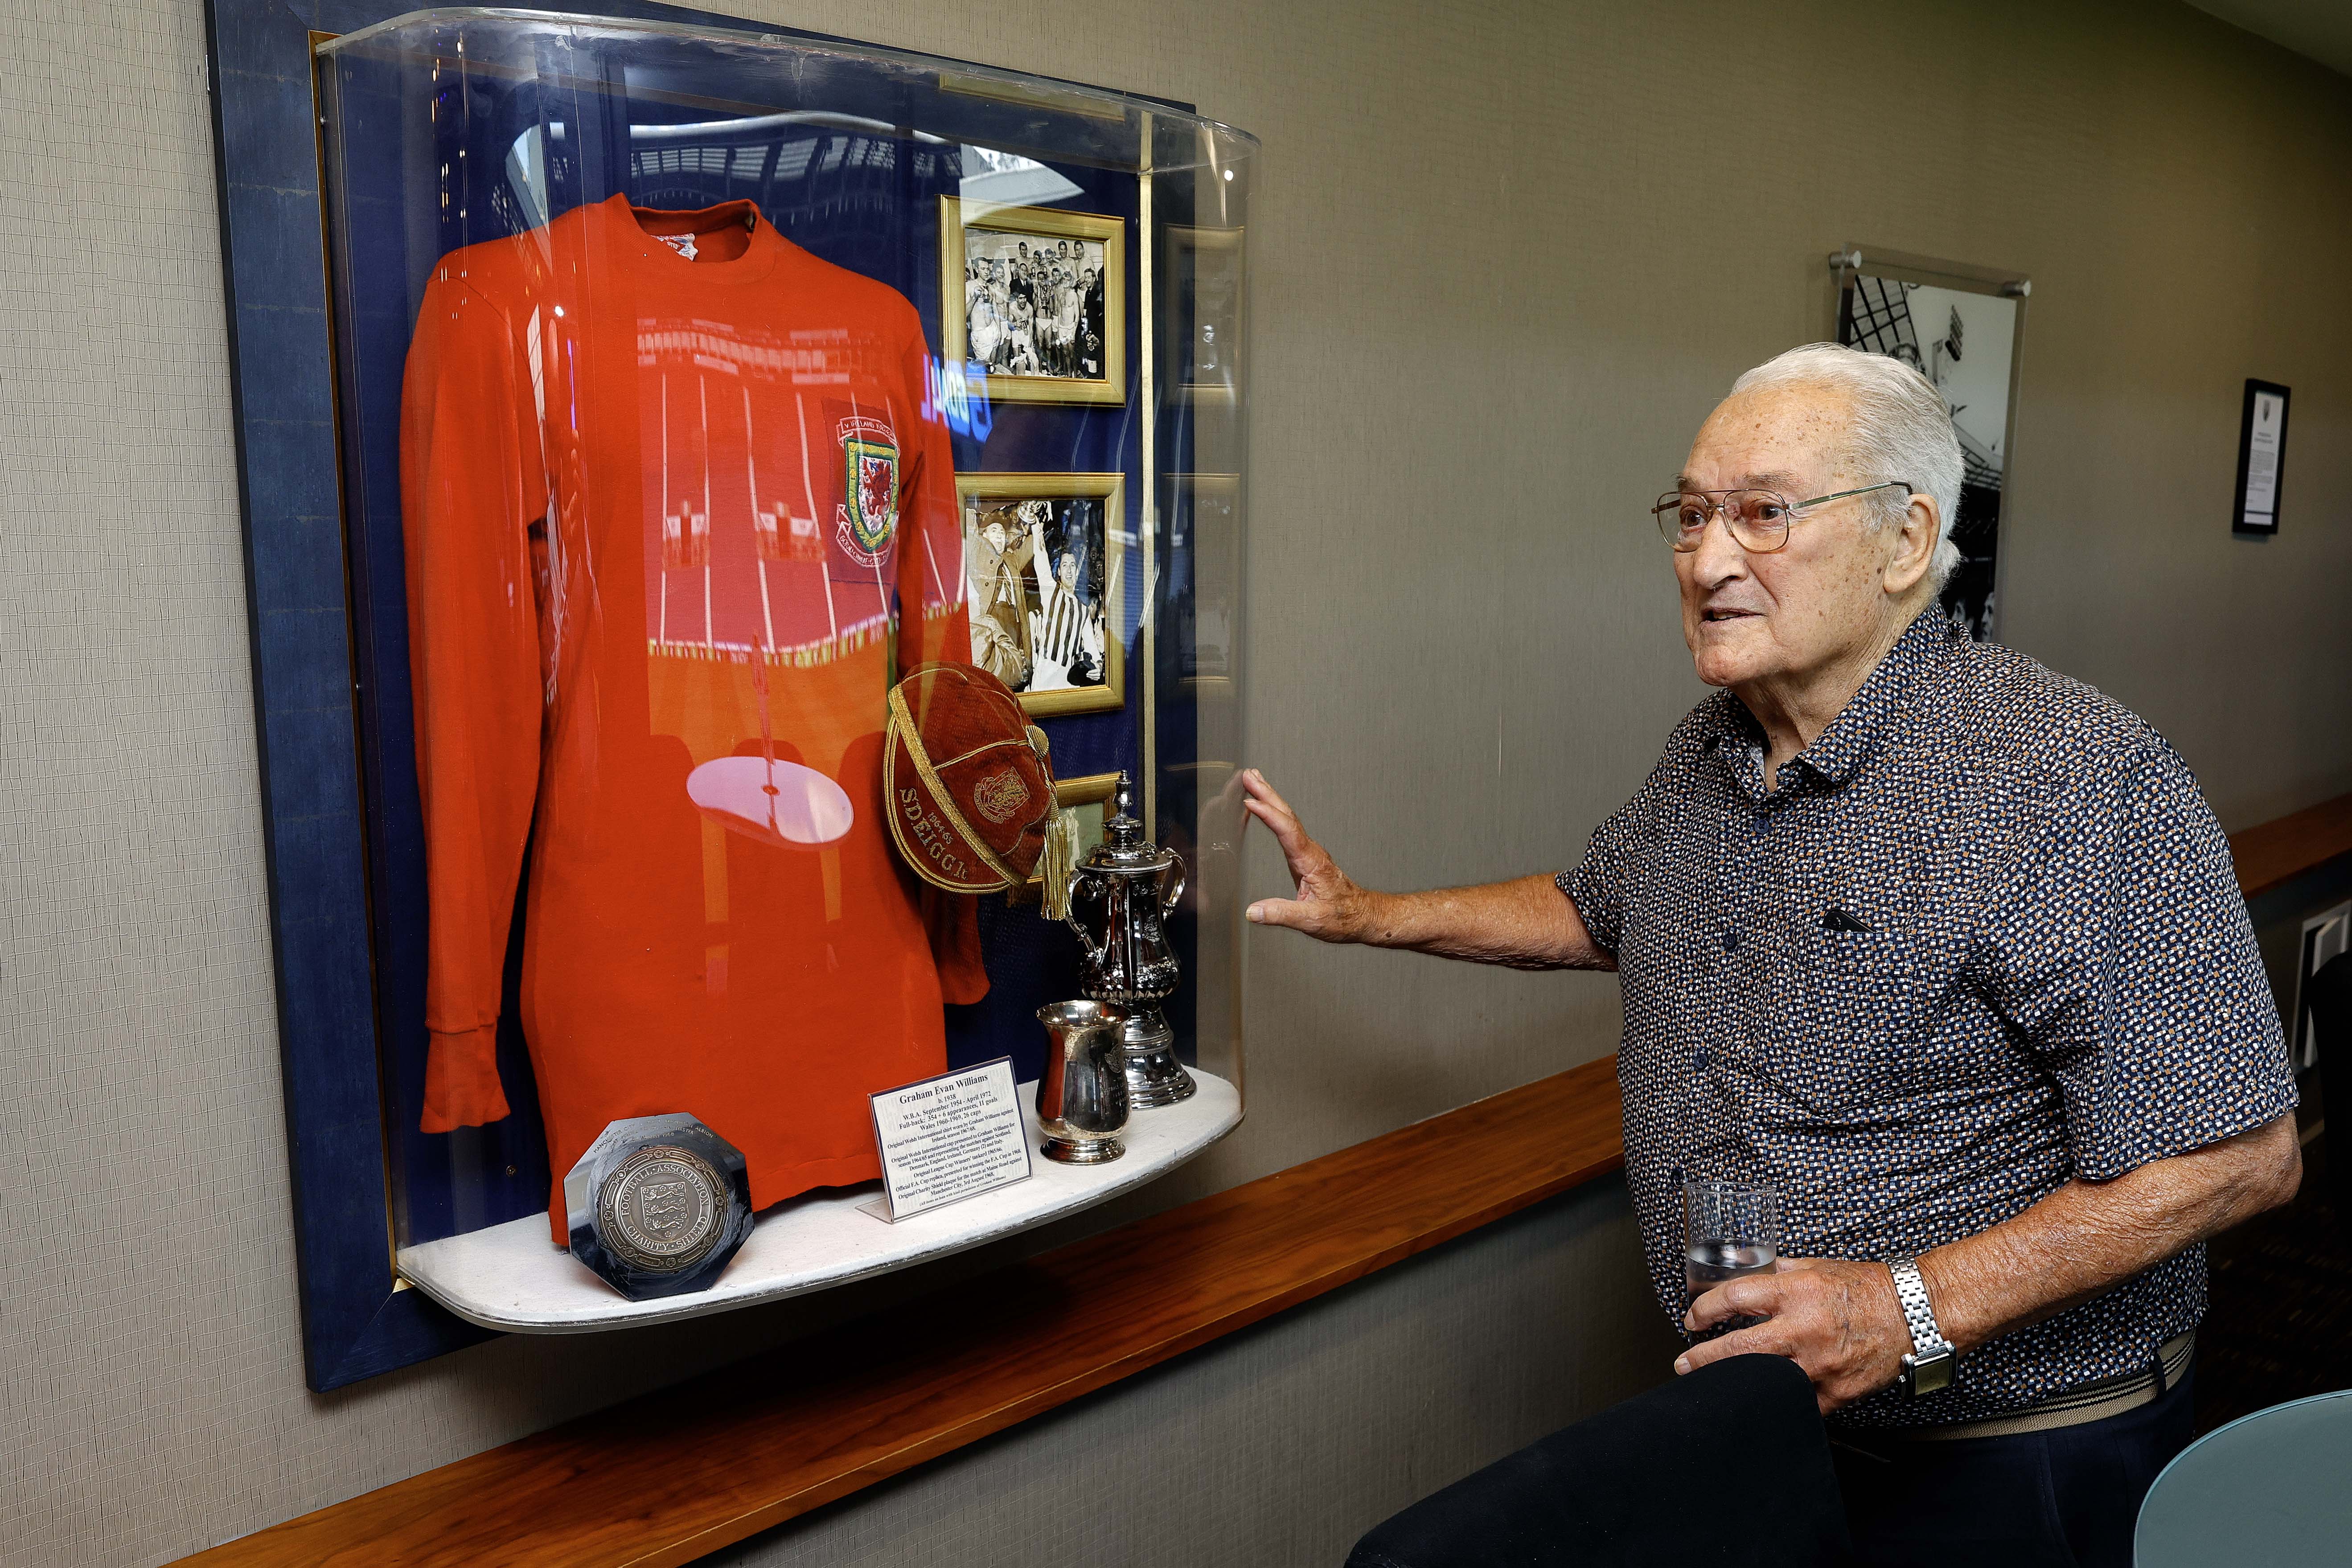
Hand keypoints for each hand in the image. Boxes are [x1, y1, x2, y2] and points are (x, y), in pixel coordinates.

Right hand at [1239, 769, 1380, 942]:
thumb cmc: (1343, 916)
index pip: (1287, 830)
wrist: (1362, 915)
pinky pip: (1288, 826)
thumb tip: (1253, 911)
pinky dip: (1275, 812)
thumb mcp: (1312, 920)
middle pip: (1286, 815)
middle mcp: (1310, 851)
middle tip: (1249, 775)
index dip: (1268, 814)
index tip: (1250, 801)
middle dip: (1267, 793)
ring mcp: (1309, 851)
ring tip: (1254, 780)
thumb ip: (1281, 914)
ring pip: (1288, 817)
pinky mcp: (1306, 856)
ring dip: (1271, 797)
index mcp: (1311, 861)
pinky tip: (1268, 808)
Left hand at [1676, 1257, 1910, 1413]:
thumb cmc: (1869, 1289)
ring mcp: (1820, 1366)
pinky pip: (1797, 1404)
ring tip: (1715, 1384)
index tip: (1693, 1319)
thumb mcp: (1819, 1267)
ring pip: (1763, 1382)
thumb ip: (1781, 1270)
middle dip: (1703, 1358)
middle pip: (1739, 1348)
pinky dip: (1779, 1401)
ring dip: (1734, 1383)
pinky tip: (1763, 1400)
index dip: (1705, 1310)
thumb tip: (1748, 1267)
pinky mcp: (1836, 1394)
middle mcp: (1805, 1329)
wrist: (1916, 1314)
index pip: (1735, 1298)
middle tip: (1684, 1363)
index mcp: (1798, 1292)